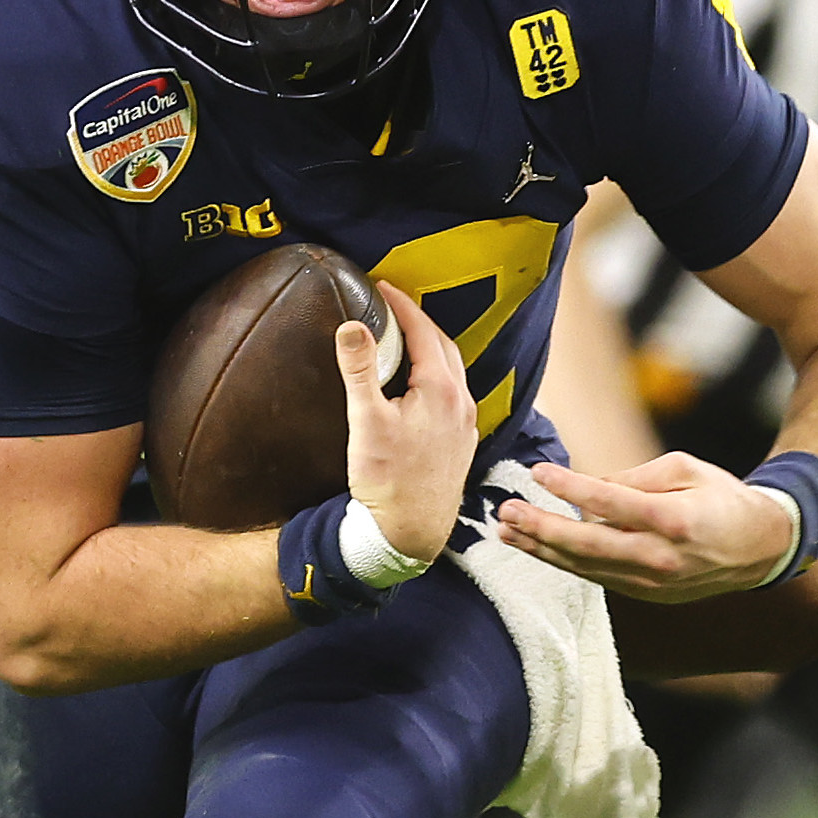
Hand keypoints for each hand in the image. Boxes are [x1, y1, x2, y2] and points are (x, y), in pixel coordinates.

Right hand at [341, 279, 473, 568]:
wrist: (411, 532)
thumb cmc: (388, 481)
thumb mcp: (366, 422)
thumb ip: (360, 371)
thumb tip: (352, 325)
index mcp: (441, 390)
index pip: (423, 332)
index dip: (402, 305)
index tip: (382, 285)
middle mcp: (461, 403)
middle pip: (443, 347)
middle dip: (418, 321)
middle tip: (392, 305)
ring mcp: (465, 423)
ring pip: (453, 370)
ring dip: (431, 347)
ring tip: (405, 336)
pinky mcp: (461, 442)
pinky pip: (454, 393)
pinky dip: (437, 374)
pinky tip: (420, 382)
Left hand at [495, 451, 797, 601]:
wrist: (760, 548)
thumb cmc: (722, 499)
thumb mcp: (686, 470)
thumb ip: (634, 477)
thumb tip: (587, 487)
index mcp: (674, 519)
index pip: (609, 502)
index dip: (569, 487)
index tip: (537, 472)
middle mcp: (661, 557)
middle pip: (588, 545)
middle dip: (541, 527)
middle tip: (507, 510)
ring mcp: (652, 582)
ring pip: (585, 567)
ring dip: (542, 549)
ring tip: (508, 531)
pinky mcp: (647, 594)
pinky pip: (597, 577)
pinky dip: (565, 562)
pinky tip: (539, 547)